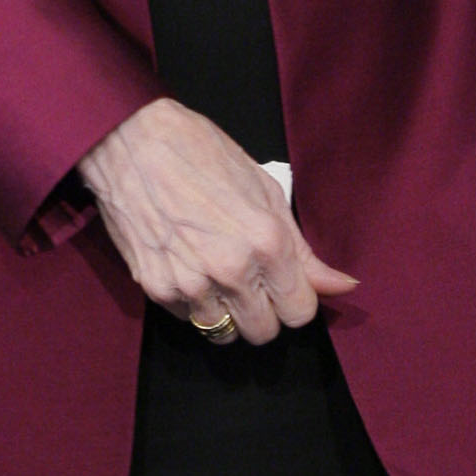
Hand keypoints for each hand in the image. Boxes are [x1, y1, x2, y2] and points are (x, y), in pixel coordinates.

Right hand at [76, 96, 357, 343]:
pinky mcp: (155, 288)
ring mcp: (190, 283)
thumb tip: (343, 286)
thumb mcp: (265, 192)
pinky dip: (193, 303)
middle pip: (264, 331)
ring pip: (224, 334)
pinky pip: (188, 320)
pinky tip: (188, 266)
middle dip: (264, 311)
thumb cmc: (202, 154)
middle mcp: (231, 270)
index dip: (296, 299)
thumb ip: (303, 251)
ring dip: (227, 313)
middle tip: (252, 282)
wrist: (132, 141)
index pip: (300, 311)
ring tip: (217, 275)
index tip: (285, 285)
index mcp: (267, 242)